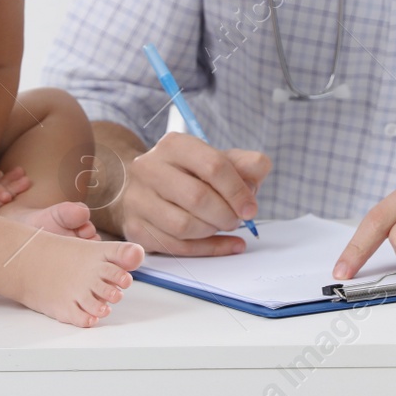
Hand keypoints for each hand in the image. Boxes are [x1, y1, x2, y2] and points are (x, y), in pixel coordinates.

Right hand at [117, 132, 270, 255]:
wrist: (140, 186)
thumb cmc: (186, 173)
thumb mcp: (214, 160)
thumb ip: (242, 163)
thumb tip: (260, 169)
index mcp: (174, 145)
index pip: (212, 166)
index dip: (237, 190)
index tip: (250, 208)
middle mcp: (150, 169)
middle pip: (197, 198)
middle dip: (225, 214)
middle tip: (237, 219)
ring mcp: (138, 199)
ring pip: (184, 226)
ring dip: (212, 231)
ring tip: (221, 224)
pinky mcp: (135, 227)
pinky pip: (176, 247)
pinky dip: (207, 249)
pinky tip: (224, 244)